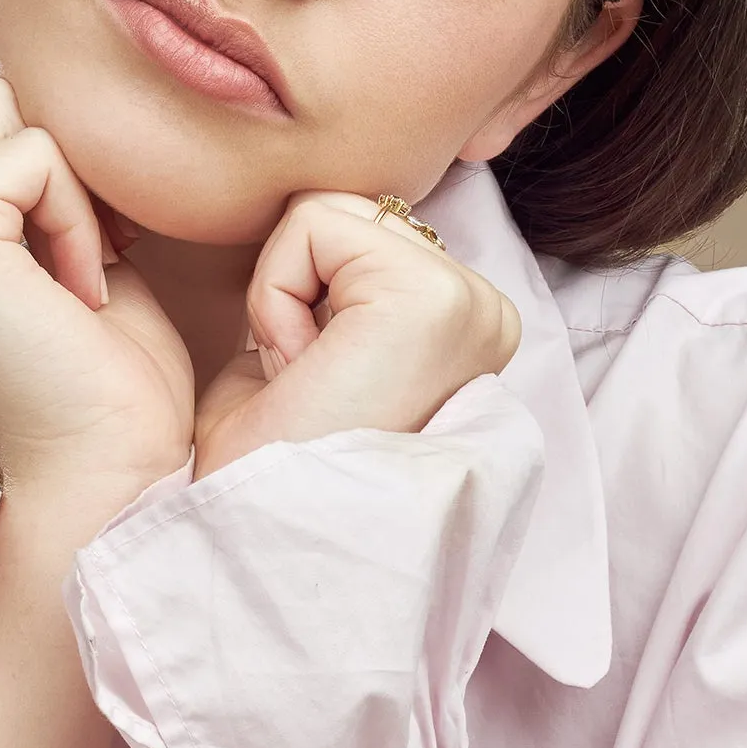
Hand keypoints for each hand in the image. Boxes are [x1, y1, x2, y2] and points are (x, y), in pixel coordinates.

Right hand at [0, 68, 193, 496]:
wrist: (107, 466)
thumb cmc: (101, 375)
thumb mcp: (59, 246)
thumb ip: (31, 175)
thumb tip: (55, 93)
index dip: (55, 170)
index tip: (79, 262)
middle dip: (59, 166)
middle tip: (78, 267)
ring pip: (9, 109)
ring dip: (68, 190)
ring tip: (73, 279)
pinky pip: (35, 154)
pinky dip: (77, 219)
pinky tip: (76, 294)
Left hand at [194, 190, 521, 479]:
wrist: (262, 535)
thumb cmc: (268, 466)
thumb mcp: (309, 349)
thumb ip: (327, 280)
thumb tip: (305, 218)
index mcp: (465, 324)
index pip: (360, 233)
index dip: (302, 296)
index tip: (310, 381)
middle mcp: (484, 308)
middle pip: (347, 212)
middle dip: (297, 288)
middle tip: (305, 380)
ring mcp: (467, 300)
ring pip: (327, 211)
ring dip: (284, 294)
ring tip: (308, 377)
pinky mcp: (428, 297)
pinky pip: (312, 225)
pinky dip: (275, 294)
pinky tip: (303, 367)